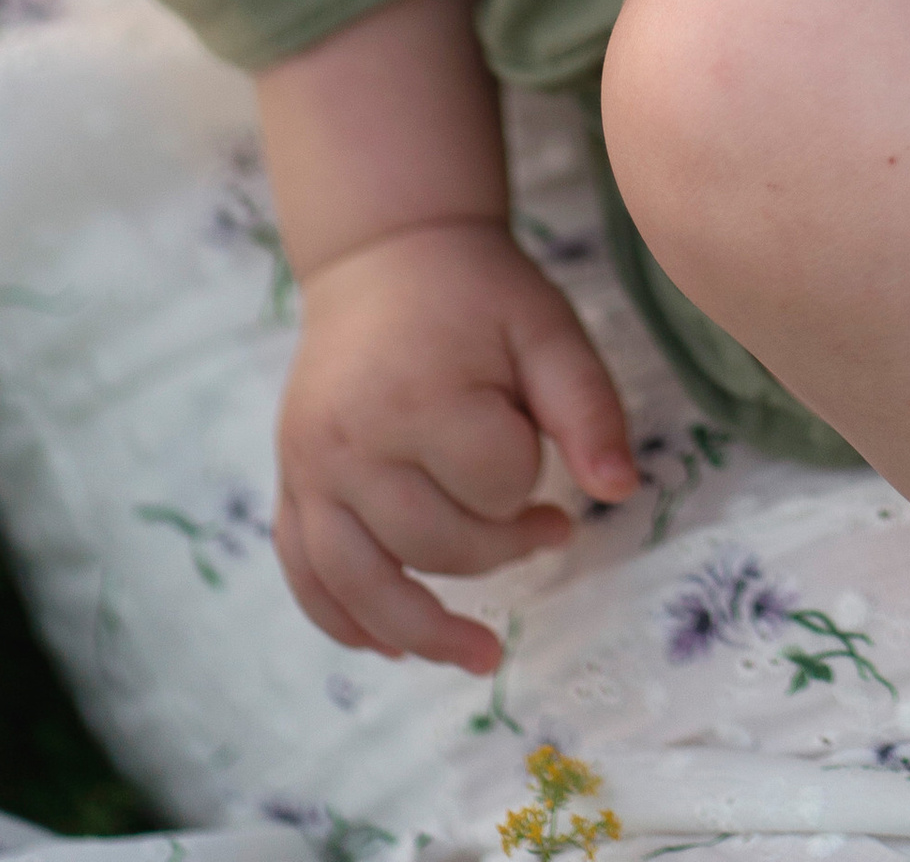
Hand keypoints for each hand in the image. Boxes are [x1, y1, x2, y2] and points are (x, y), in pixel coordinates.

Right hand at [272, 219, 636, 670]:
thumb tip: (620, 493)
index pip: (496, 488)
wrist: (388, 255)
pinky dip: (344, 622)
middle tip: (547, 523)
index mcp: (420, 399)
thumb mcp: (549, 330)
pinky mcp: (289, 484)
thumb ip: (588, 408)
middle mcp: (351, 444)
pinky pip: (305, 576)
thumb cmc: (479, 296)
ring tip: (481, 655)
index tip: (546, 456)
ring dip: (422, 634)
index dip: (533, 481)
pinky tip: (390, 645)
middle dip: (501, 549)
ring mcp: (309, 470)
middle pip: (435, 546)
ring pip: (361, 585)